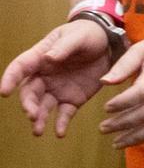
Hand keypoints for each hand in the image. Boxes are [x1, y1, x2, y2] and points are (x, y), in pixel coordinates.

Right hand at [0, 21, 111, 135]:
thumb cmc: (88, 34)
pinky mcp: (72, 100)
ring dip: (39, 119)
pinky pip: (64, 114)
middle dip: (28, 104)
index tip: (4, 92)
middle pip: (29, 92)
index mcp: (42, 56)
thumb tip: (48, 58)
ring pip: (42, 107)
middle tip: (32, 114)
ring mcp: (57, 89)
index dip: (10, 78)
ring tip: (38, 131)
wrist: (109, 43)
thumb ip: (64, 47)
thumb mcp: (78, 36)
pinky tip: (60, 133)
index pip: (21, 67)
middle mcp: (45, 76)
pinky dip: (61, 124)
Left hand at [99, 33, 143, 147]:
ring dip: (133, 137)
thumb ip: (124, 65)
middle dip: (123, 123)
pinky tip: (129, 141)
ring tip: (115, 143)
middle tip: (103, 128)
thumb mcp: (143, 48)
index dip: (122, 103)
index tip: (106, 107)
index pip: (141, 93)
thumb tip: (104, 81)